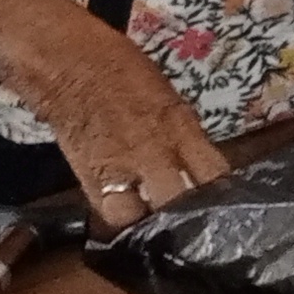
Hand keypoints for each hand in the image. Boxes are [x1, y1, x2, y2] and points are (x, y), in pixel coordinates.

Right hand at [26, 28, 231, 232]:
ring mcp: (119, 169)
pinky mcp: (90, 180)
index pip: (214, 174)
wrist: (68, 64)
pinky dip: (124, 222)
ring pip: (143, 218)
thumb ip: (186, 138)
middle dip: (190, 216)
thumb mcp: (168, 100)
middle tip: (194, 224)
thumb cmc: (122, 73)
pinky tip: (132, 221)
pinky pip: (112, 215)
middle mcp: (153, 151)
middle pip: (180, 202)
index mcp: (180, 126)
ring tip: (160, 229)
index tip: (225, 207)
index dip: (223, 196)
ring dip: (153, 226)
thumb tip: (205, 171)